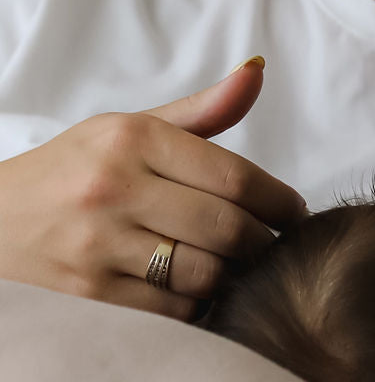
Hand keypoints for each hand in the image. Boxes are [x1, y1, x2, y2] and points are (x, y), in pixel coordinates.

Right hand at [0, 59, 305, 318]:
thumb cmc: (74, 174)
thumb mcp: (127, 131)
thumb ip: (201, 112)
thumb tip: (258, 72)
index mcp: (130, 139)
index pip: (236, 177)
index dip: (279, 202)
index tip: (293, 214)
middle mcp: (112, 187)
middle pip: (229, 230)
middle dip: (261, 244)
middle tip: (267, 246)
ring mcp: (97, 244)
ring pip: (207, 274)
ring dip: (229, 277)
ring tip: (227, 267)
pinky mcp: (88, 294)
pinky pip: (175, 310)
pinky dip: (194, 305)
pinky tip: (188, 290)